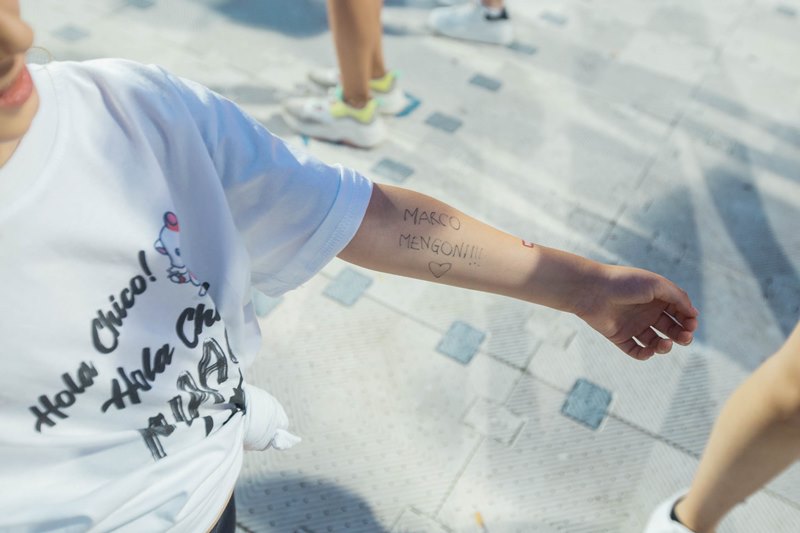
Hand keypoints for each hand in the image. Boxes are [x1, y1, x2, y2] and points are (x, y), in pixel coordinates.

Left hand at [576, 265, 698, 359]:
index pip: (680, 312)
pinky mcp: (620, 337)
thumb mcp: (657, 284)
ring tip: (665, 344)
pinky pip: (637, 351)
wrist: (592, 290)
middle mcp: (647, 312)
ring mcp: (634, 325)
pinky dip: (646, 354)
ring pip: (656, 342)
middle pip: (672, 329)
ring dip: (665, 347)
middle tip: (685, 337)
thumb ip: (678, 297)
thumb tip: (694, 313)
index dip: (689, 320)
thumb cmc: (625, 283)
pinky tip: (650, 350)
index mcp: (657, 298)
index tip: (691, 324)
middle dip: (682, 335)